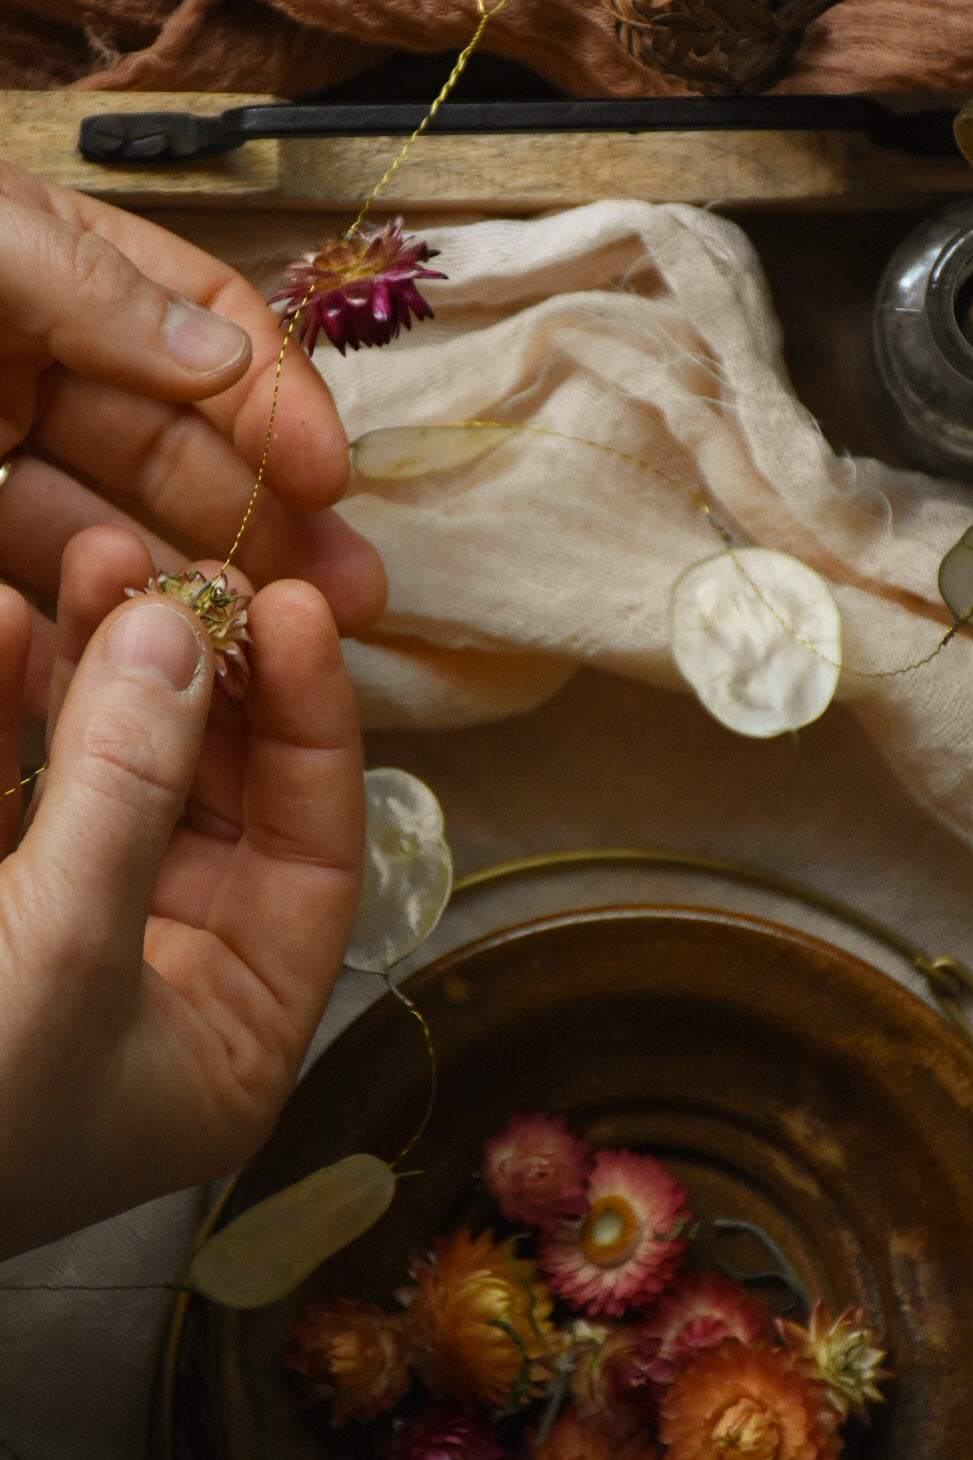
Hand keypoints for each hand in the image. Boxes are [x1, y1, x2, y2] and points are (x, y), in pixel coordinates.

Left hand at [0, 160, 385, 717]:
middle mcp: (34, 355)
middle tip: (352, 590)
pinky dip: (103, 609)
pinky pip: (39, 571)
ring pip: (118, 520)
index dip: (275, 397)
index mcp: (53, 266)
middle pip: (178, 441)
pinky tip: (168, 651)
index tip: (331, 473)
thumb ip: (95, 290)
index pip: (200, 325)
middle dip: (268, 513)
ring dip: (205, 577)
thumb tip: (225, 356)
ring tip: (280, 640)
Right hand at [0, 527, 364, 1256]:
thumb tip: (177, 633)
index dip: (312, 723)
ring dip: (96, 667)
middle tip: (180, 570)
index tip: (293, 608)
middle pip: (212, 796)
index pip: (316, 850)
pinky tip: (2, 621)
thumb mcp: (58, 950)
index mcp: (233, 1033)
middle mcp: (164, 982)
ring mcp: (64, 938)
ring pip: (108, 775)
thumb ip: (128, 788)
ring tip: (92, 563)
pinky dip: (4, 705)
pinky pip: (5, 788)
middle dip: (196, 678)